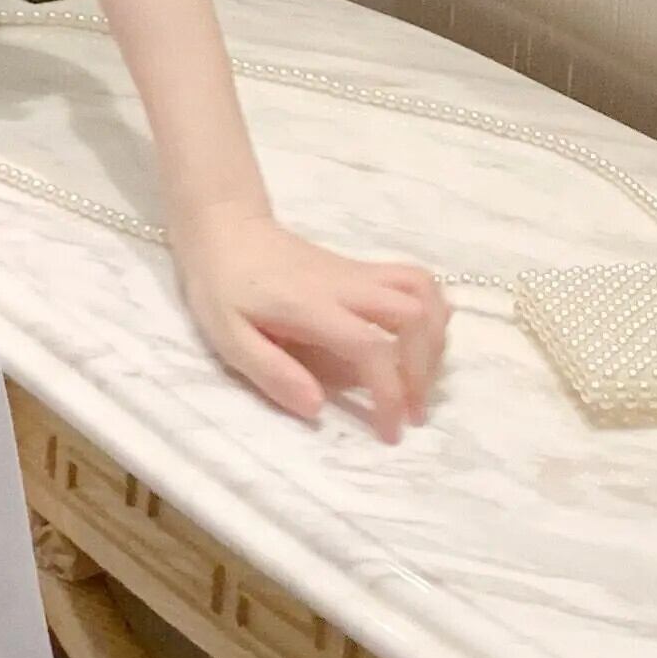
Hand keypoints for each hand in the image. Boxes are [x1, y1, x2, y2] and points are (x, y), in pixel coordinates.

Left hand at [171, 206, 448, 442]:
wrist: (225, 227)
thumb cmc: (221, 285)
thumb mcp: (228, 335)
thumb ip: (271, 371)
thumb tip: (318, 408)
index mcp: (311, 306)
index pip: (370, 348)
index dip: (389, 394)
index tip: (391, 431)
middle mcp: (346, 286)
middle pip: (415, 315)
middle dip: (424, 370)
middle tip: (412, 409)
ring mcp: (358, 273)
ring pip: (424, 291)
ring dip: (435, 338)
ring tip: (420, 378)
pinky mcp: (362, 270)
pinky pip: (415, 280)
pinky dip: (432, 310)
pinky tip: (420, 340)